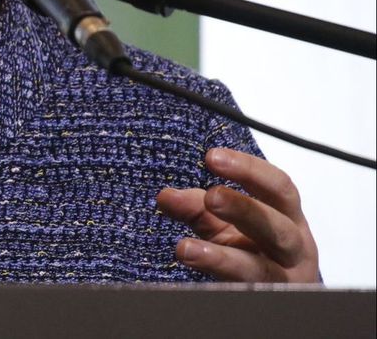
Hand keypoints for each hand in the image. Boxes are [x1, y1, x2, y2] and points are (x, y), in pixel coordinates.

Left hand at [156, 148, 319, 282]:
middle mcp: (294, 250)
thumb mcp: (223, 224)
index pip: (278, 188)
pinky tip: (193, 273)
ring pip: (259, 270)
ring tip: (185, 249)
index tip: (212, 157)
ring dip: (221, 258)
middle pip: (276, 227)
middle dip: (244, 209)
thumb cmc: (249, 251)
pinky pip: (242, 294)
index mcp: (289, 218)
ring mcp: (282, 282)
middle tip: (211, 196)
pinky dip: (216, 283)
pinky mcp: (264, 302)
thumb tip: (165, 196)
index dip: (249, 170)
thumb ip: (197, 207)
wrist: (268, 298)